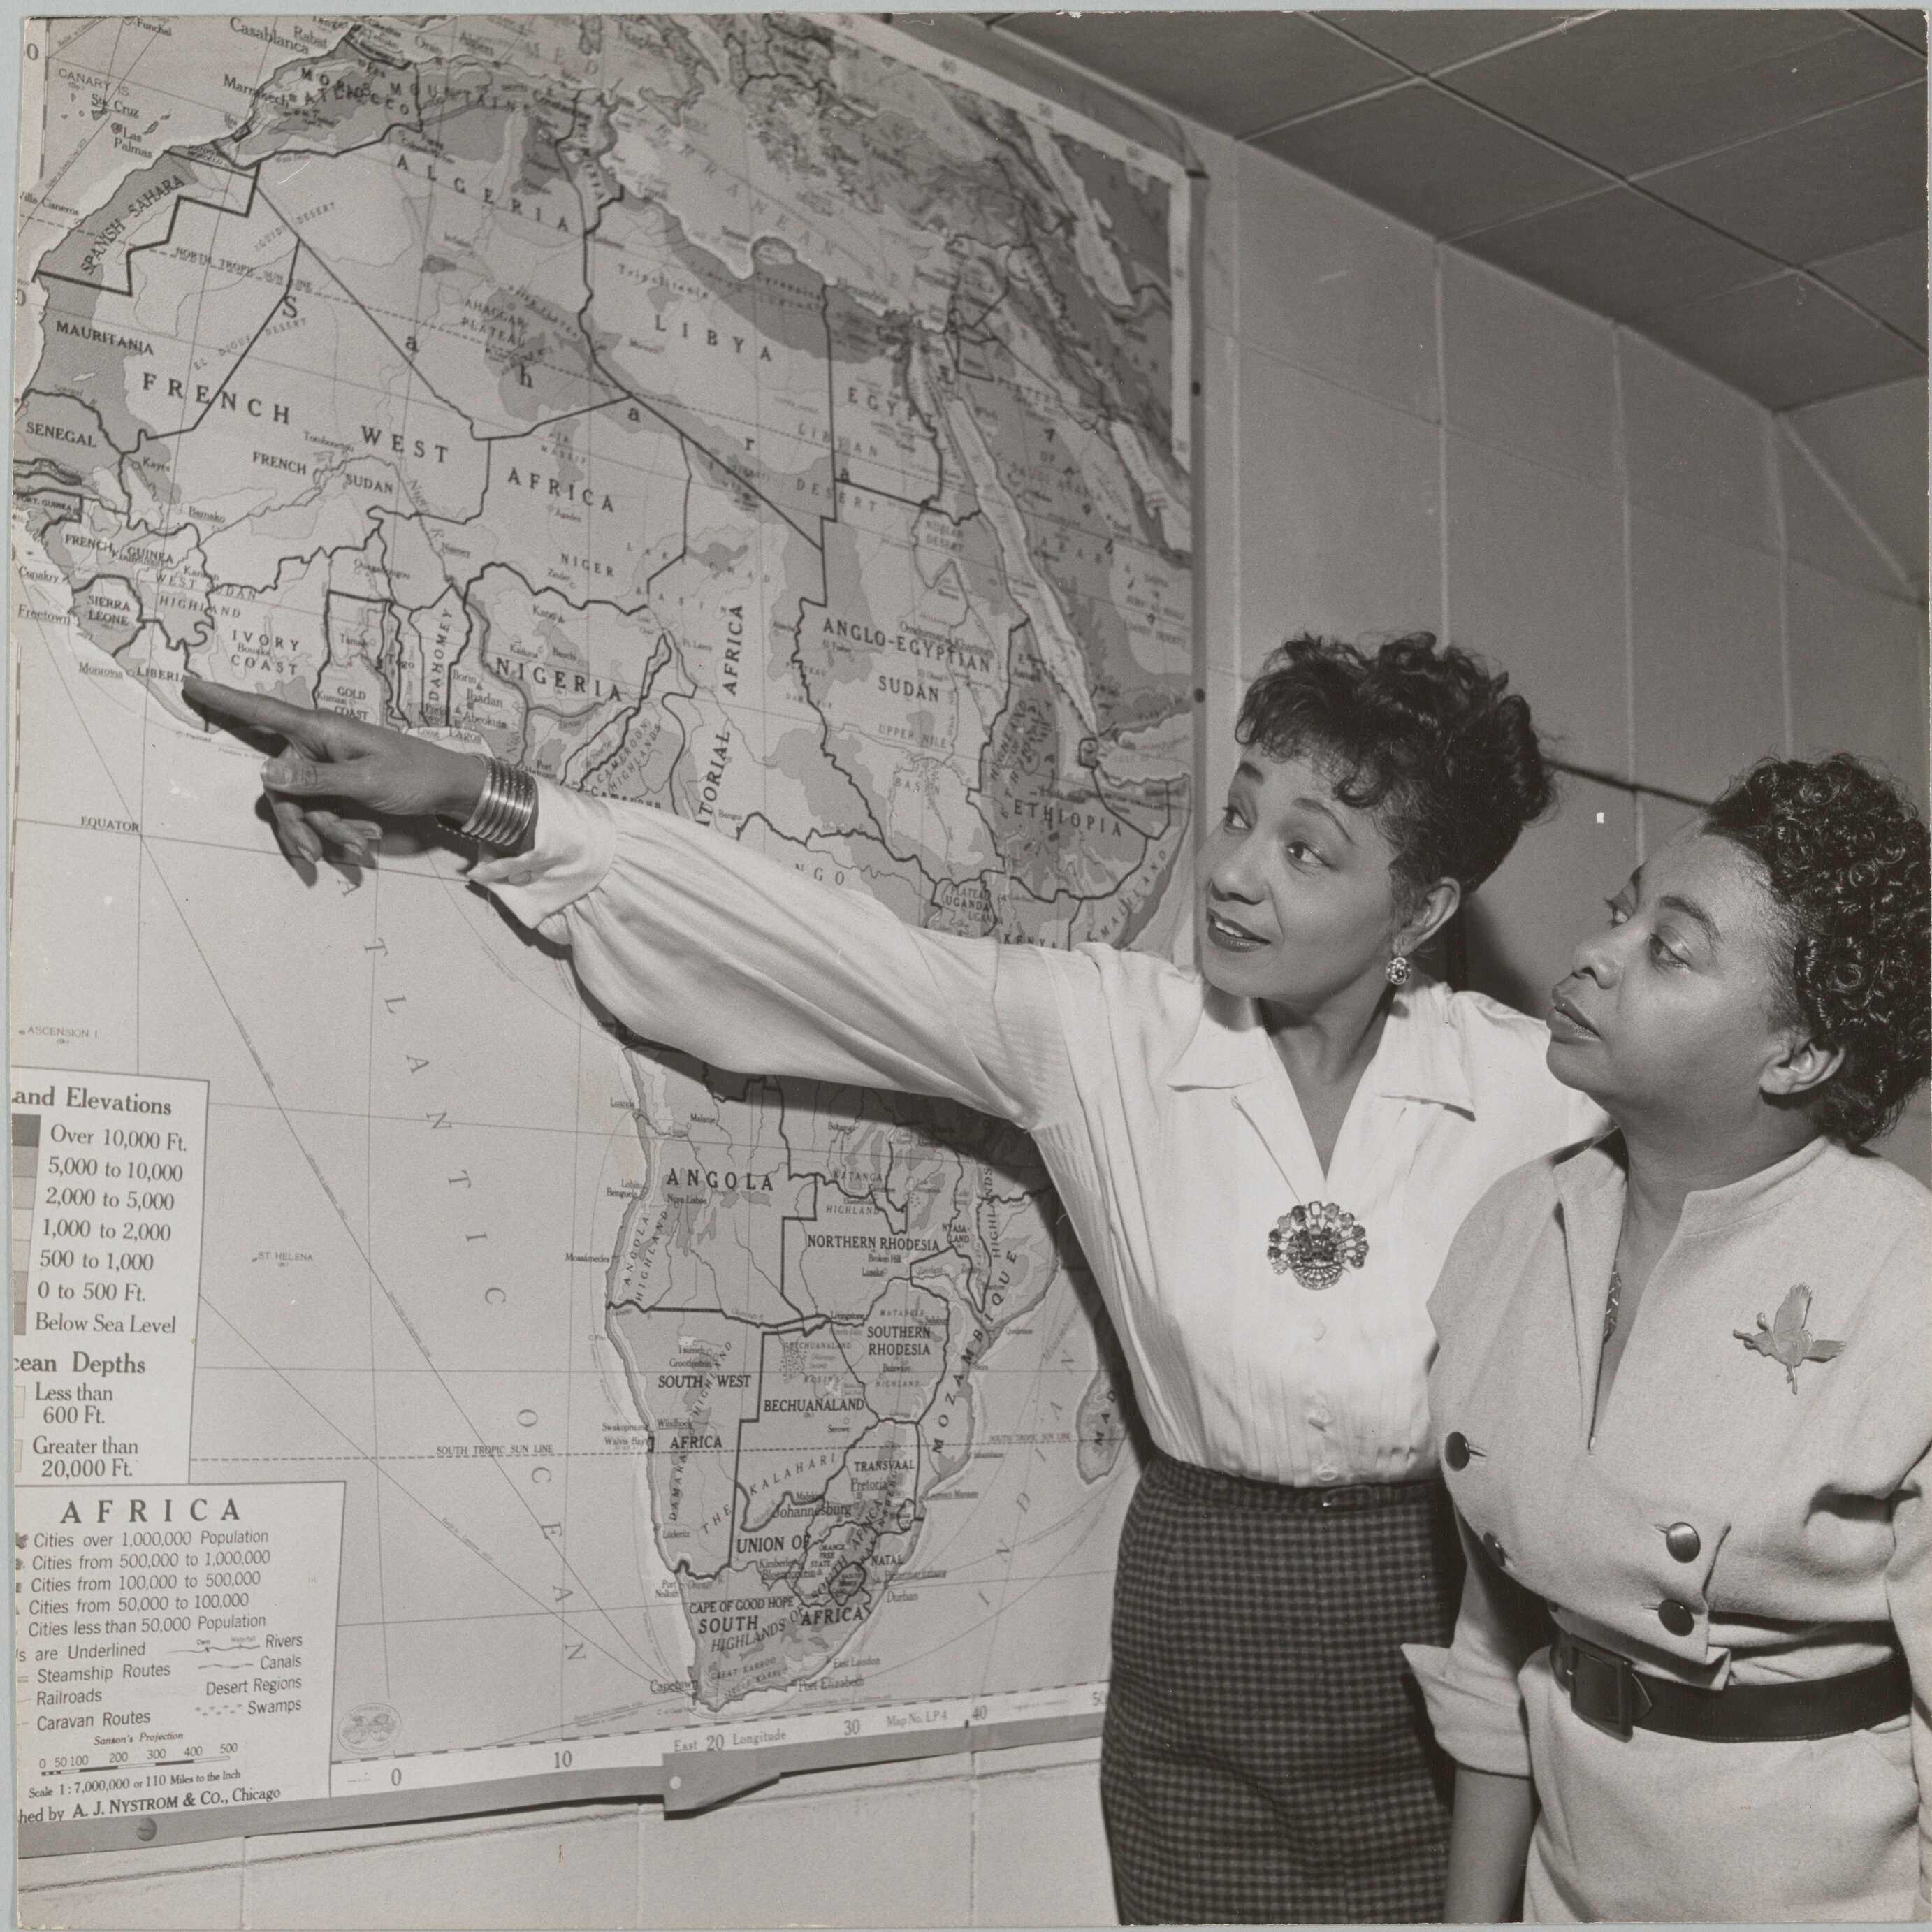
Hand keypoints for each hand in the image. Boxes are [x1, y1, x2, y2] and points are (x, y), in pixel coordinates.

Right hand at [182, 678, 486, 869]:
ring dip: (330, 832)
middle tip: (326, 852)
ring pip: (302, 808)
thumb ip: (315, 780)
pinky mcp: (336, 788)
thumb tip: (265, 773)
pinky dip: (341, 832)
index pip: (262, 711)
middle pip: (281, 788)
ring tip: (366, 844)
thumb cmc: (414, 775)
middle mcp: (317, 746)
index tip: (188, 680)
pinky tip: (368, 841)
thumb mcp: (366, 781)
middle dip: (305, 823)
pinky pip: (321, 814)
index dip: (224, 698)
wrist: (451, 790)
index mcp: (321, 730)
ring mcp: (326, 769)